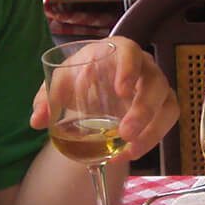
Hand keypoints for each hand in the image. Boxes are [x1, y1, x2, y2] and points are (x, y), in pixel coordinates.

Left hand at [30, 37, 177, 162]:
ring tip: (129, 150)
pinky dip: (152, 139)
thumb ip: (47, 97)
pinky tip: (129, 152)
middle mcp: (144, 66)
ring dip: (152, 130)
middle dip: (143, 110)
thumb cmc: (81, 75)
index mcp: (119, 51)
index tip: (121, 91)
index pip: (130, 52)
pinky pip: (167, 121)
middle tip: (124, 133)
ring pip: (167, 105)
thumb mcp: (61, 82)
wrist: (96, 84)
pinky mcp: (162, 106)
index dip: (129, 69)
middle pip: (155, 83)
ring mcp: (157, 87)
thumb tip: (37, 121)